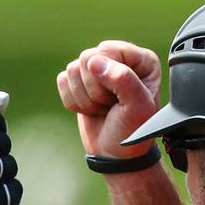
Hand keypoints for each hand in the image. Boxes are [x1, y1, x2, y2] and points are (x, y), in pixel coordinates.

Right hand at [57, 42, 162, 160]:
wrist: (116, 154)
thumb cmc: (133, 132)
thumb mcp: (138, 107)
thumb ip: (123, 79)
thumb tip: (93, 61)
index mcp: (141, 60)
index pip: (109, 50)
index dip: (107, 76)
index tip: (119, 98)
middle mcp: (119, 59)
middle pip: (87, 58)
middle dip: (95, 90)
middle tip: (111, 105)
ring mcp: (97, 68)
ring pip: (72, 69)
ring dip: (85, 98)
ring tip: (102, 108)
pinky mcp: (79, 81)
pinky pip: (62, 80)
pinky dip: (73, 101)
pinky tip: (91, 109)